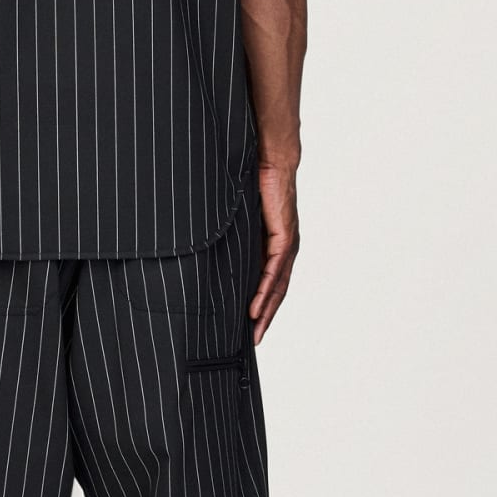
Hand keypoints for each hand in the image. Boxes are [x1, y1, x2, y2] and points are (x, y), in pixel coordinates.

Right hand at [248, 161, 298, 342]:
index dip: (262, 304)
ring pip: (278, 285)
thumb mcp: (239, 216)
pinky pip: (275, 271)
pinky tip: (257, 308)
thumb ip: (232, 233)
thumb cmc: (254, 179)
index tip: (249, 324)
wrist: (269, 156)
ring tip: (255, 331)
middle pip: (277, 290)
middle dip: (266, 317)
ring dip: (266, 310)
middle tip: (254, 340)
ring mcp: (287, 243)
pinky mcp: (284, 236)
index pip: (270, 280)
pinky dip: (266, 291)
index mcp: (274, 242)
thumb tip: (210, 244)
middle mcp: (285, 247)